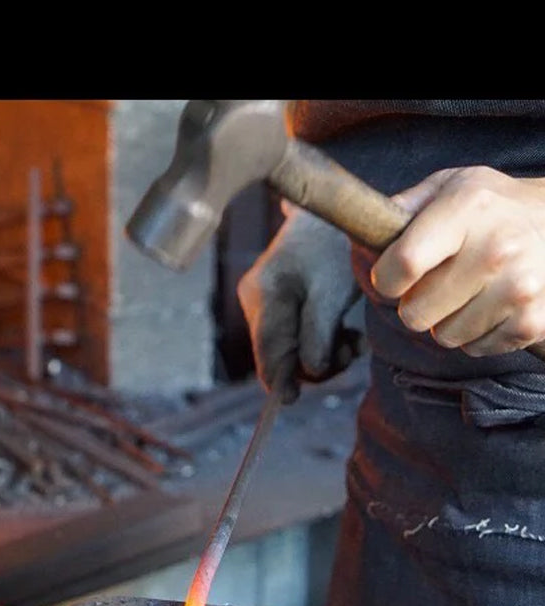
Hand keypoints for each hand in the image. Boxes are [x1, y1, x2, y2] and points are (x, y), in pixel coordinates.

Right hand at [237, 205, 361, 402]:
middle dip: (311, 362)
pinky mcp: (276, 299)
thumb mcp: (333, 293)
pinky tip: (341, 331)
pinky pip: (292, 333)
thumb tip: (309, 372)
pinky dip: (318, 339)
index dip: (278, 379)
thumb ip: (318, 335)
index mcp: (263, 293)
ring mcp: (262, 298)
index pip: (265, 350)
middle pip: (276, 352)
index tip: (291, 400)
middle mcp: (254, 297)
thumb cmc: (339, 245)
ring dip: (320, 353)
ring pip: (287, 346)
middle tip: (349, 352)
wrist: (338, 206)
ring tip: (351, 341)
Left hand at [371, 166, 544, 356]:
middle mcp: (497, 248)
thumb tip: (365, 227)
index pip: (403, 264)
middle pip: (415, 313)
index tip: (393, 276)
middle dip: (416, 302)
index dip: (386, 279)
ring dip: (447, 320)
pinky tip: (490, 304)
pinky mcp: (532, 321)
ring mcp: (519, 287)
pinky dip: (476, 334)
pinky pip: (474, 348)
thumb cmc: (491, 207)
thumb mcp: (448, 187)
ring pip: (442, 335)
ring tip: (468, 290)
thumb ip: (403, 207)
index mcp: (468, 208)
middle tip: (437, 282)